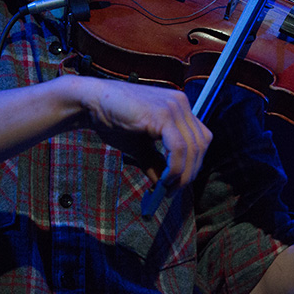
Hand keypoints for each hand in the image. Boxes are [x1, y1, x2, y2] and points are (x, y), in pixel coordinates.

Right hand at [75, 76, 212, 189]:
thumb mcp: (140, 147)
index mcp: (179, 107)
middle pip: (202, 144)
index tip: (178, 182)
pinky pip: (179, 148)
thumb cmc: (114, 121)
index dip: (194, 163)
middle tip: (173, 191)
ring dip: (183, 174)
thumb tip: (165, 186)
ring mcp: (173, 106)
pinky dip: (175, 168)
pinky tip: (164, 179)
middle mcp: (181, 103)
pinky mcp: (163, 114)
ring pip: (193, 148)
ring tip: (167, 187)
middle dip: (190, 172)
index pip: (201, 138)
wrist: (92, 102)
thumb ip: (156, 162)